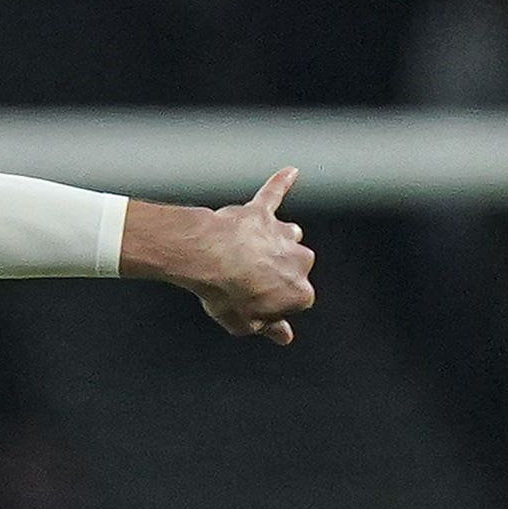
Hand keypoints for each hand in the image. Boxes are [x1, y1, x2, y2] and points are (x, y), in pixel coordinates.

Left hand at [141, 167, 315, 345]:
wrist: (206, 257)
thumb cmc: (225, 294)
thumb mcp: (244, 324)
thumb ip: (268, 328)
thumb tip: (284, 336)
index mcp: (300, 291)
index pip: (293, 302)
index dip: (270, 305)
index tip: (251, 306)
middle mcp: (301, 259)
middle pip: (291, 268)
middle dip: (271, 275)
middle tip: (241, 283)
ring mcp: (281, 233)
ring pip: (285, 237)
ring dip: (269, 245)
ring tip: (243, 256)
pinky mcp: (260, 212)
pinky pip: (274, 194)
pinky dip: (281, 184)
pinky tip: (290, 172)